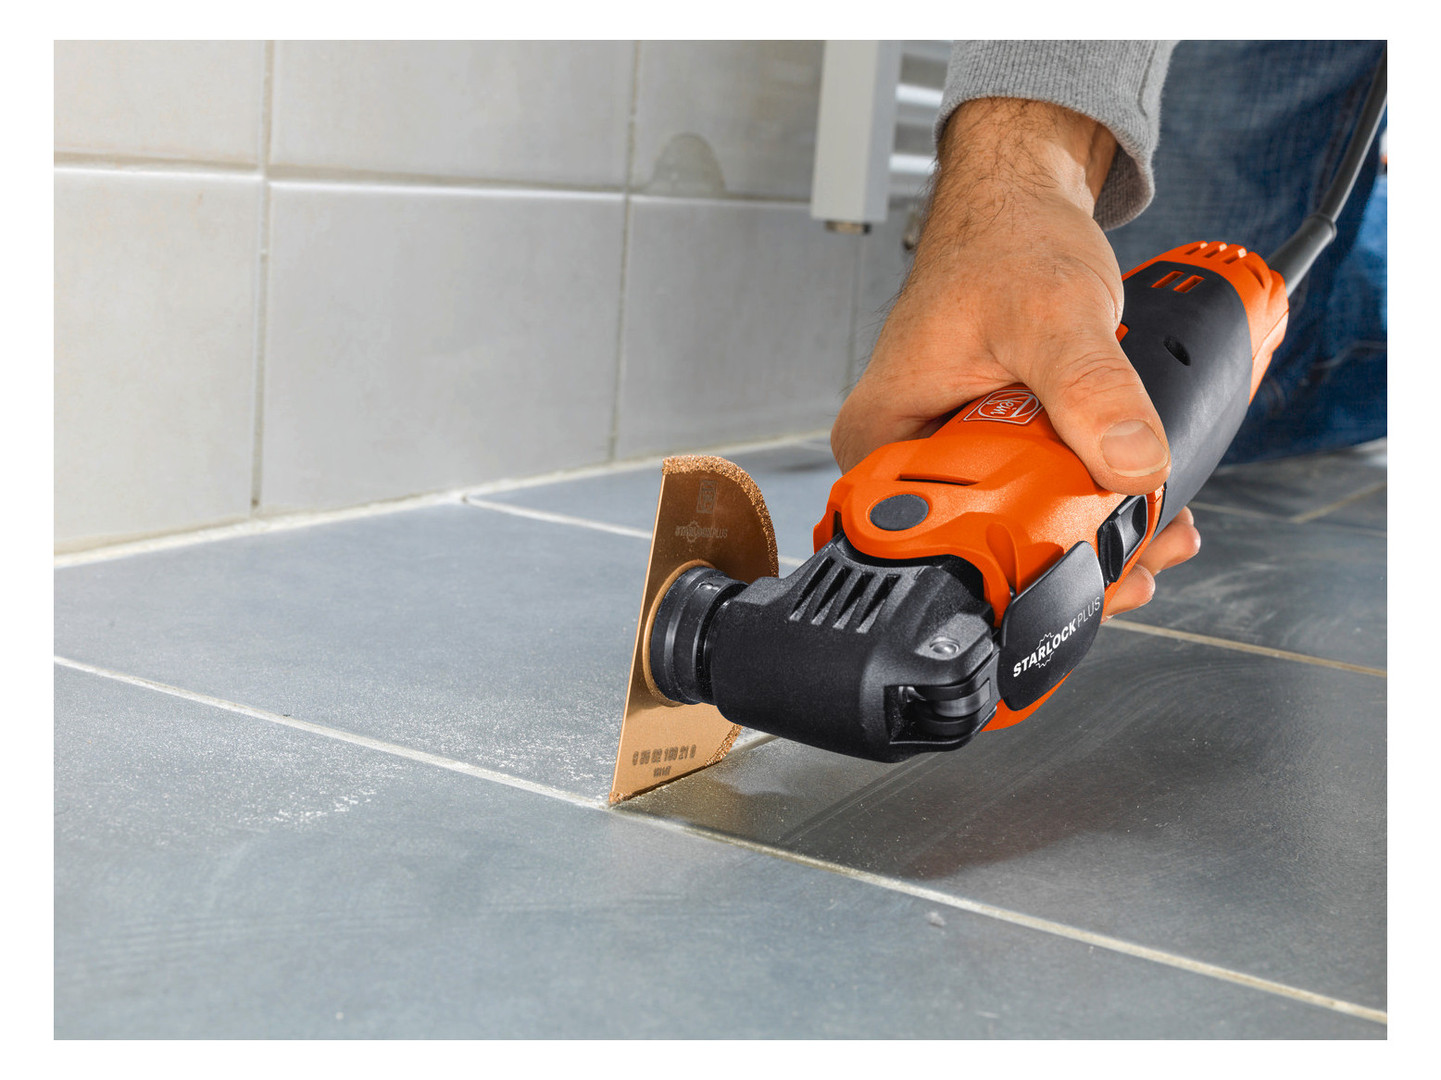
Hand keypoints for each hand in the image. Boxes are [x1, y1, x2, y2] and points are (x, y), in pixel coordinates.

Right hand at [831, 98, 1199, 615]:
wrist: (1020, 205)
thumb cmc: (1003, 242)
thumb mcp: (1051, 312)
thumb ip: (1090, 387)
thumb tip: (1132, 462)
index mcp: (880, 438)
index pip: (933, 538)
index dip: (1019, 563)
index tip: (1091, 561)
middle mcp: (904, 456)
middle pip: (985, 545)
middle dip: (1078, 558)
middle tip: (1145, 547)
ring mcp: (949, 454)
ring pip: (1023, 526)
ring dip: (1099, 535)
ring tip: (1158, 524)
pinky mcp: (991, 448)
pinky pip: (1043, 496)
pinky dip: (1096, 503)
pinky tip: (1142, 497)